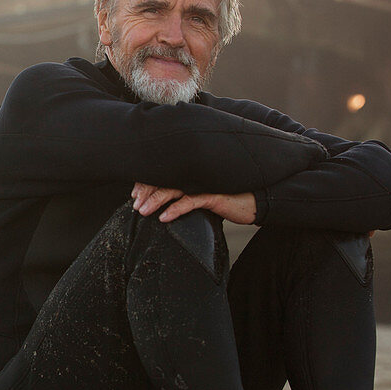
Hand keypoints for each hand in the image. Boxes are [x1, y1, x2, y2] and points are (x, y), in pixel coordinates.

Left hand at [131, 183, 255, 224]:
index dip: (147, 182)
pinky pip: (190, 201)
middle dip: (146, 191)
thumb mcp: (204, 194)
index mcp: (190, 171)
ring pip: (172, 189)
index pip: (163, 172)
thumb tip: (164, 202)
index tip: (134, 194)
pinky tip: (163, 218)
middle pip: (163, 178)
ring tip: (142, 211)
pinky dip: (175, 209)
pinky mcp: (213, 194)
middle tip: (134, 204)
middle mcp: (194, 173)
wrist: (256, 202)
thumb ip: (187, 192)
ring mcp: (203, 182)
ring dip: (155, 200)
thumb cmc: (228, 198)